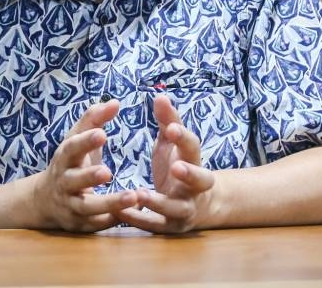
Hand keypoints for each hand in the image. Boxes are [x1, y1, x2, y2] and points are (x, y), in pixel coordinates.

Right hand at [31, 99, 137, 231]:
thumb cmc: (69, 162)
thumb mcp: (76, 139)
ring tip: (132, 197)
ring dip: (109, 203)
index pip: (71, 148)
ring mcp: (70, 205)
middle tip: (107, 172)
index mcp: (64, 158)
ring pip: (88, 207)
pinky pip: (96, 224)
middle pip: (74, 180)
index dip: (85, 141)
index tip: (102, 133)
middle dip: (89, 176)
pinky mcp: (80, 224)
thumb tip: (115, 102)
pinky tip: (131, 215)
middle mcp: (64, 182)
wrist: (44, 199)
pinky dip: (112, 220)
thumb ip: (94, 120)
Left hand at [117, 94, 215, 232]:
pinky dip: (139, 219)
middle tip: (176, 167)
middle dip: (190, 173)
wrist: (200, 206)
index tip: (172, 128)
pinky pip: (155, 225)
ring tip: (139, 194)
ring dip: (158, 202)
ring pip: (176, 208)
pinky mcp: (171, 226)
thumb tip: (160, 96)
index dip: (183, 137)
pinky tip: (121, 213)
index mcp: (194, 161)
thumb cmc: (182, 166)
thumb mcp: (175, 144)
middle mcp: (196, 186)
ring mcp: (185, 208)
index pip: (193, 147)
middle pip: (201, 180)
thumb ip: (168, 122)